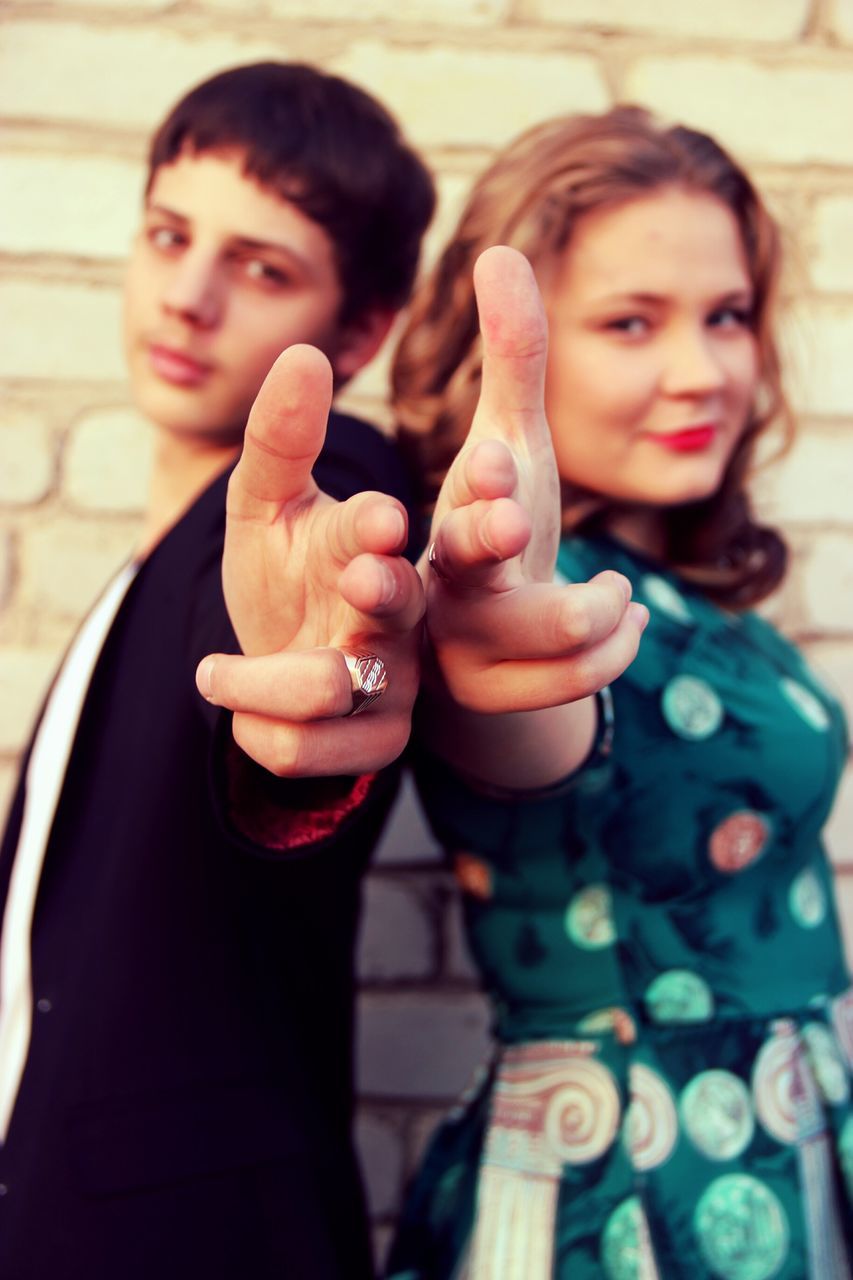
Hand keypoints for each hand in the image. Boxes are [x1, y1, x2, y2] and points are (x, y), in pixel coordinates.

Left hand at [196, 344, 423, 776]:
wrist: (277, 659)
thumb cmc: (283, 573)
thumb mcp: (264, 502)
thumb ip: (279, 438)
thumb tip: (304, 352)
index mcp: (374, 545)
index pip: (391, 531)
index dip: (382, 527)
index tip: (379, 517)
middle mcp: (395, 611)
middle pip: (400, 607)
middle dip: (379, 597)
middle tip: (360, 580)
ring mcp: (388, 681)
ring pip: (335, 690)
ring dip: (271, 681)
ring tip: (212, 671)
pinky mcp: (370, 742)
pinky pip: (307, 750)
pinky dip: (255, 728)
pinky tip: (231, 704)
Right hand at [424, 246, 646, 718]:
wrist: (481, 630)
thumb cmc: (495, 522)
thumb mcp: (512, 441)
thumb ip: (513, 357)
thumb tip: (500, 251)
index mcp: (445, 512)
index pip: (453, 494)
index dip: (481, 482)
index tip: (499, 460)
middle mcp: (442, 579)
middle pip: (464, 561)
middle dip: (491, 535)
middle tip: (516, 515)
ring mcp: (468, 642)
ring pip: (539, 631)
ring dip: (588, 608)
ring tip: (620, 590)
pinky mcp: (500, 690)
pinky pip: (569, 680)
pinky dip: (611, 646)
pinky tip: (628, 617)